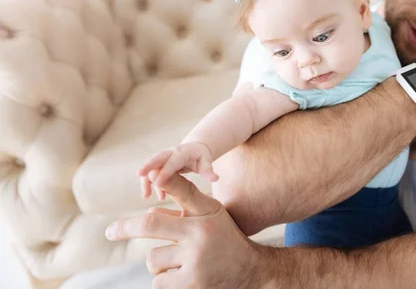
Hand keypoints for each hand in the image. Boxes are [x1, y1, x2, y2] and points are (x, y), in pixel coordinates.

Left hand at [105, 174, 265, 288]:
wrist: (250, 269)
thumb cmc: (223, 236)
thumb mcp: (209, 214)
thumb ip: (182, 205)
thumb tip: (150, 211)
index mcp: (205, 216)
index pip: (175, 199)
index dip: (154, 190)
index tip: (132, 190)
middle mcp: (200, 237)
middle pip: (151, 226)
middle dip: (125, 228)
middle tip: (110, 230)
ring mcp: (195, 263)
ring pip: (154, 259)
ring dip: (160, 261)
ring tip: (182, 261)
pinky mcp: (191, 285)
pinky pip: (159, 282)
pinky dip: (165, 279)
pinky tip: (184, 276)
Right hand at [139, 142, 218, 200]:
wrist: (195, 149)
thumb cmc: (202, 157)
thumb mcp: (206, 162)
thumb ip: (209, 171)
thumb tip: (215, 179)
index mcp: (183, 152)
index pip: (173, 162)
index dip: (165, 171)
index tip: (158, 183)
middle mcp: (171, 152)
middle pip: (157, 158)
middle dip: (148, 166)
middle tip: (140, 174)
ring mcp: (164, 157)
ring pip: (152, 167)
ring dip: (147, 180)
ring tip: (146, 195)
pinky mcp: (160, 164)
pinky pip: (152, 172)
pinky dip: (150, 183)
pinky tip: (151, 196)